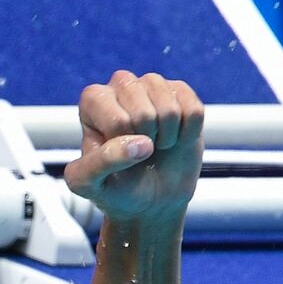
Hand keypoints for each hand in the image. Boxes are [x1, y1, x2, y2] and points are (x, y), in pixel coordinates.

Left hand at [63, 71, 204, 226]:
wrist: (149, 197)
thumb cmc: (113, 186)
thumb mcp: (88, 183)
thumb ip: (100, 163)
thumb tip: (140, 143)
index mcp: (92, 101)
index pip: (117, 121)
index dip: (123, 144)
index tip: (116, 154)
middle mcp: (121, 86)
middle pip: (144, 113)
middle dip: (146, 142)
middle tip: (139, 150)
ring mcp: (153, 85)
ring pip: (170, 109)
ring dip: (167, 137)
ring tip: (155, 144)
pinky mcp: (181, 92)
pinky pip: (194, 111)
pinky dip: (188, 134)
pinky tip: (174, 137)